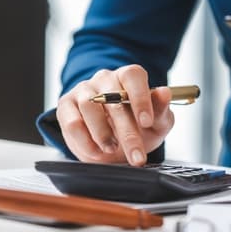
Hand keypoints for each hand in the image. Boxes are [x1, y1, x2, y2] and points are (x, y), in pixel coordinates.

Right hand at [56, 65, 174, 165]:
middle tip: (136, 155)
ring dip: (102, 134)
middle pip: (113, 98)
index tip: (147, 122)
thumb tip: (164, 92)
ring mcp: (83, 91)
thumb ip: (161, 110)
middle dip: (126, 131)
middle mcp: (104, 79)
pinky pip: (71, 122)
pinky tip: (95, 151)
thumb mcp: (155, 123)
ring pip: (89, 107)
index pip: (133, 76)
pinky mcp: (66, 106)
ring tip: (112, 150)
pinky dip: (84, 140)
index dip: (140, 98)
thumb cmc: (136, 127)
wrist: (111, 142)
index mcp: (128, 76)